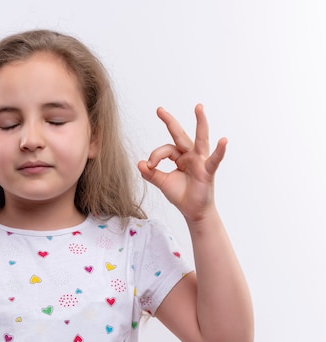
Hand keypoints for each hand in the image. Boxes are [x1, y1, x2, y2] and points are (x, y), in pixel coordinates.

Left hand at [137, 104, 226, 222]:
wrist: (193, 211)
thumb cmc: (181, 195)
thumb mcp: (162, 182)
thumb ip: (151, 173)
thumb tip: (139, 163)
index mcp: (180, 157)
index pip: (165, 150)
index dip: (155, 156)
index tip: (149, 166)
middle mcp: (191, 155)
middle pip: (180, 135)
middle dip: (169, 122)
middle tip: (159, 110)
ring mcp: (201, 161)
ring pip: (200, 139)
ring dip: (200, 123)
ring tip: (198, 108)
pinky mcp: (208, 171)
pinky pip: (214, 160)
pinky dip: (219, 151)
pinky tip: (223, 141)